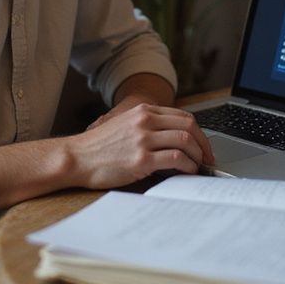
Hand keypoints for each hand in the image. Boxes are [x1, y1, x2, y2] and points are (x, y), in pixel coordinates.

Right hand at [68, 103, 215, 188]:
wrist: (76, 158)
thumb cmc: (97, 148)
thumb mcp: (123, 126)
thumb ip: (146, 128)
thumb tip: (172, 141)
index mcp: (142, 111)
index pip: (182, 116)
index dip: (198, 132)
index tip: (203, 145)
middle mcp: (145, 121)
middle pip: (189, 126)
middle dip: (204, 144)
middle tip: (208, 158)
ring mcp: (144, 139)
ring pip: (186, 141)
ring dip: (198, 156)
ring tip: (198, 167)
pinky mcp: (142, 159)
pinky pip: (176, 159)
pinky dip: (187, 166)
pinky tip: (187, 171)